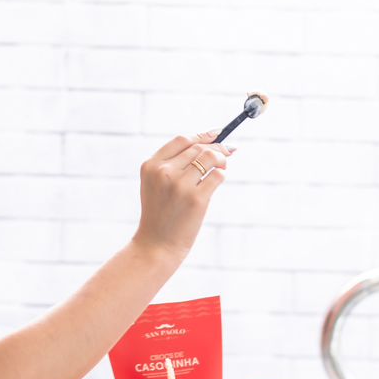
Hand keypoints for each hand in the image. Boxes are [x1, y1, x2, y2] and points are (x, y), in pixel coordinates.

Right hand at [133, 132, 231, 259]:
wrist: (156, 244)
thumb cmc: (160, 213)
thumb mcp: (155, 184)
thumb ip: (173, 164)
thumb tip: (210, 144)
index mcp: (151, 165)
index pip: (182, 140)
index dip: (202, 135)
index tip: (216, 134)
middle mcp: (164, 172)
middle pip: (198, 148)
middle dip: (216, 148)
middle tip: (227, 152)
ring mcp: (180, 185)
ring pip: (210, 157)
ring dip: (221, 159)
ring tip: (221, 166)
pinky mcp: (196, 199)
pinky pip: (218, 175)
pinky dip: (222, 174)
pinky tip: (218, 180)